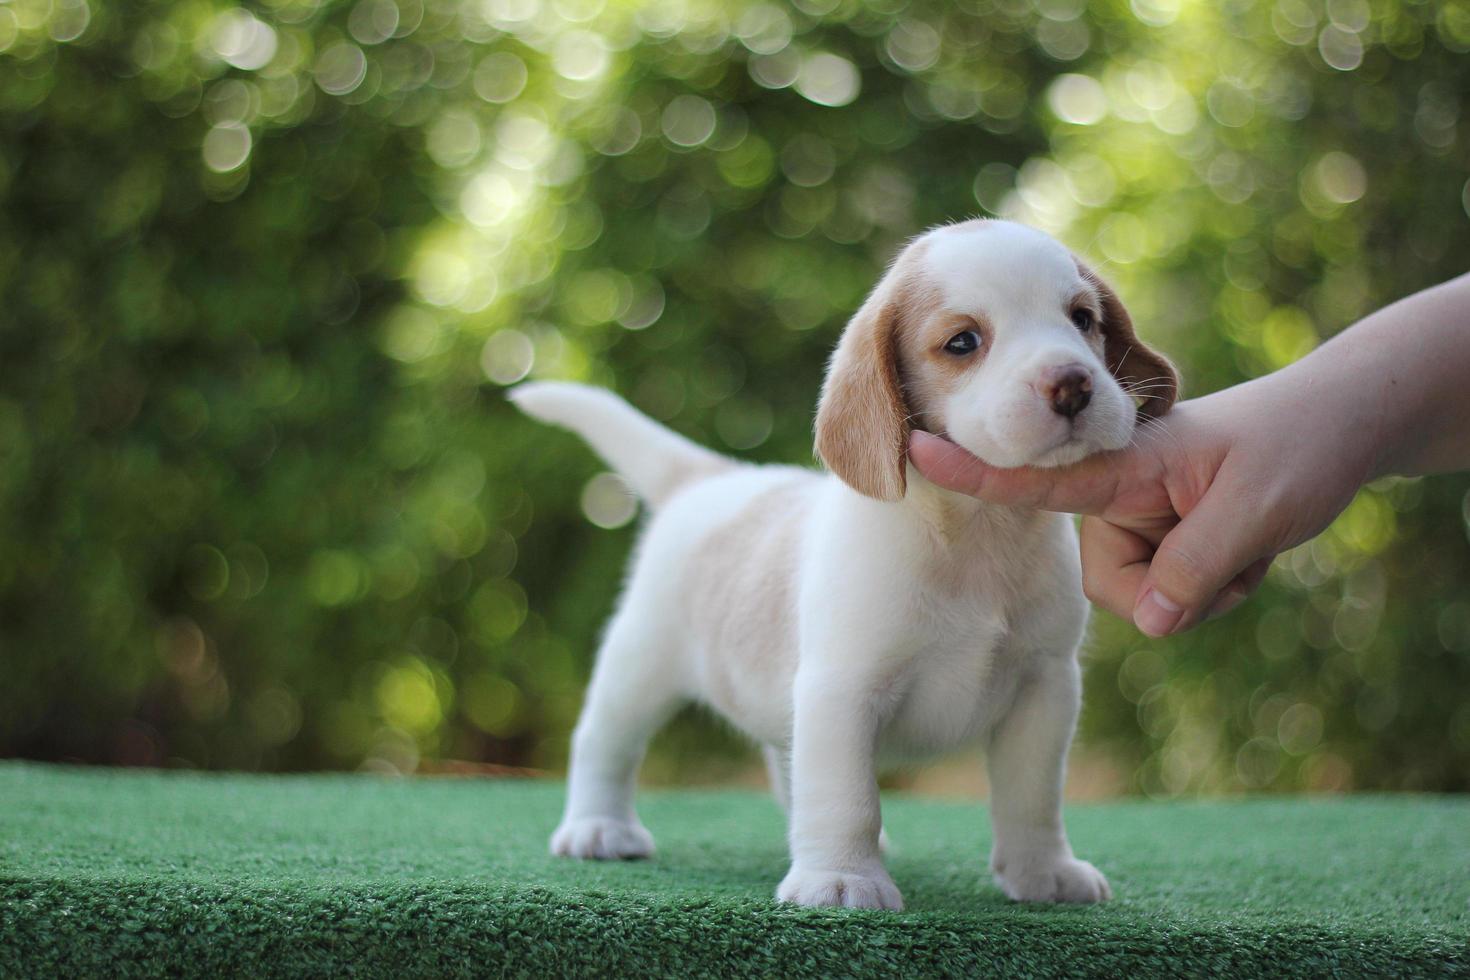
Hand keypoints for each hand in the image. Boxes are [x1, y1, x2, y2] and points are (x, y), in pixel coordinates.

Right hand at [908, 373, 1376, 635]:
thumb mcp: (1257, 511)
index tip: (915, 450)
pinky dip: (1217, 590)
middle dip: (1173, 592)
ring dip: (1205, 592)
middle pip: (1111, 582)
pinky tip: (1251, 552)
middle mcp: (1121, 495)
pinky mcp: (1164, 539)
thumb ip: (1194, 571)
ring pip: (1143, 598)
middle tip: (1241, 558)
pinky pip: (1170, 598)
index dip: (973, 470)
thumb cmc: (1298, 447)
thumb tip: (1153, 623)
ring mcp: (1142, 519)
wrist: (1342, 427)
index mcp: (1126, 466)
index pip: (1035, 479)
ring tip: (1251, 546)